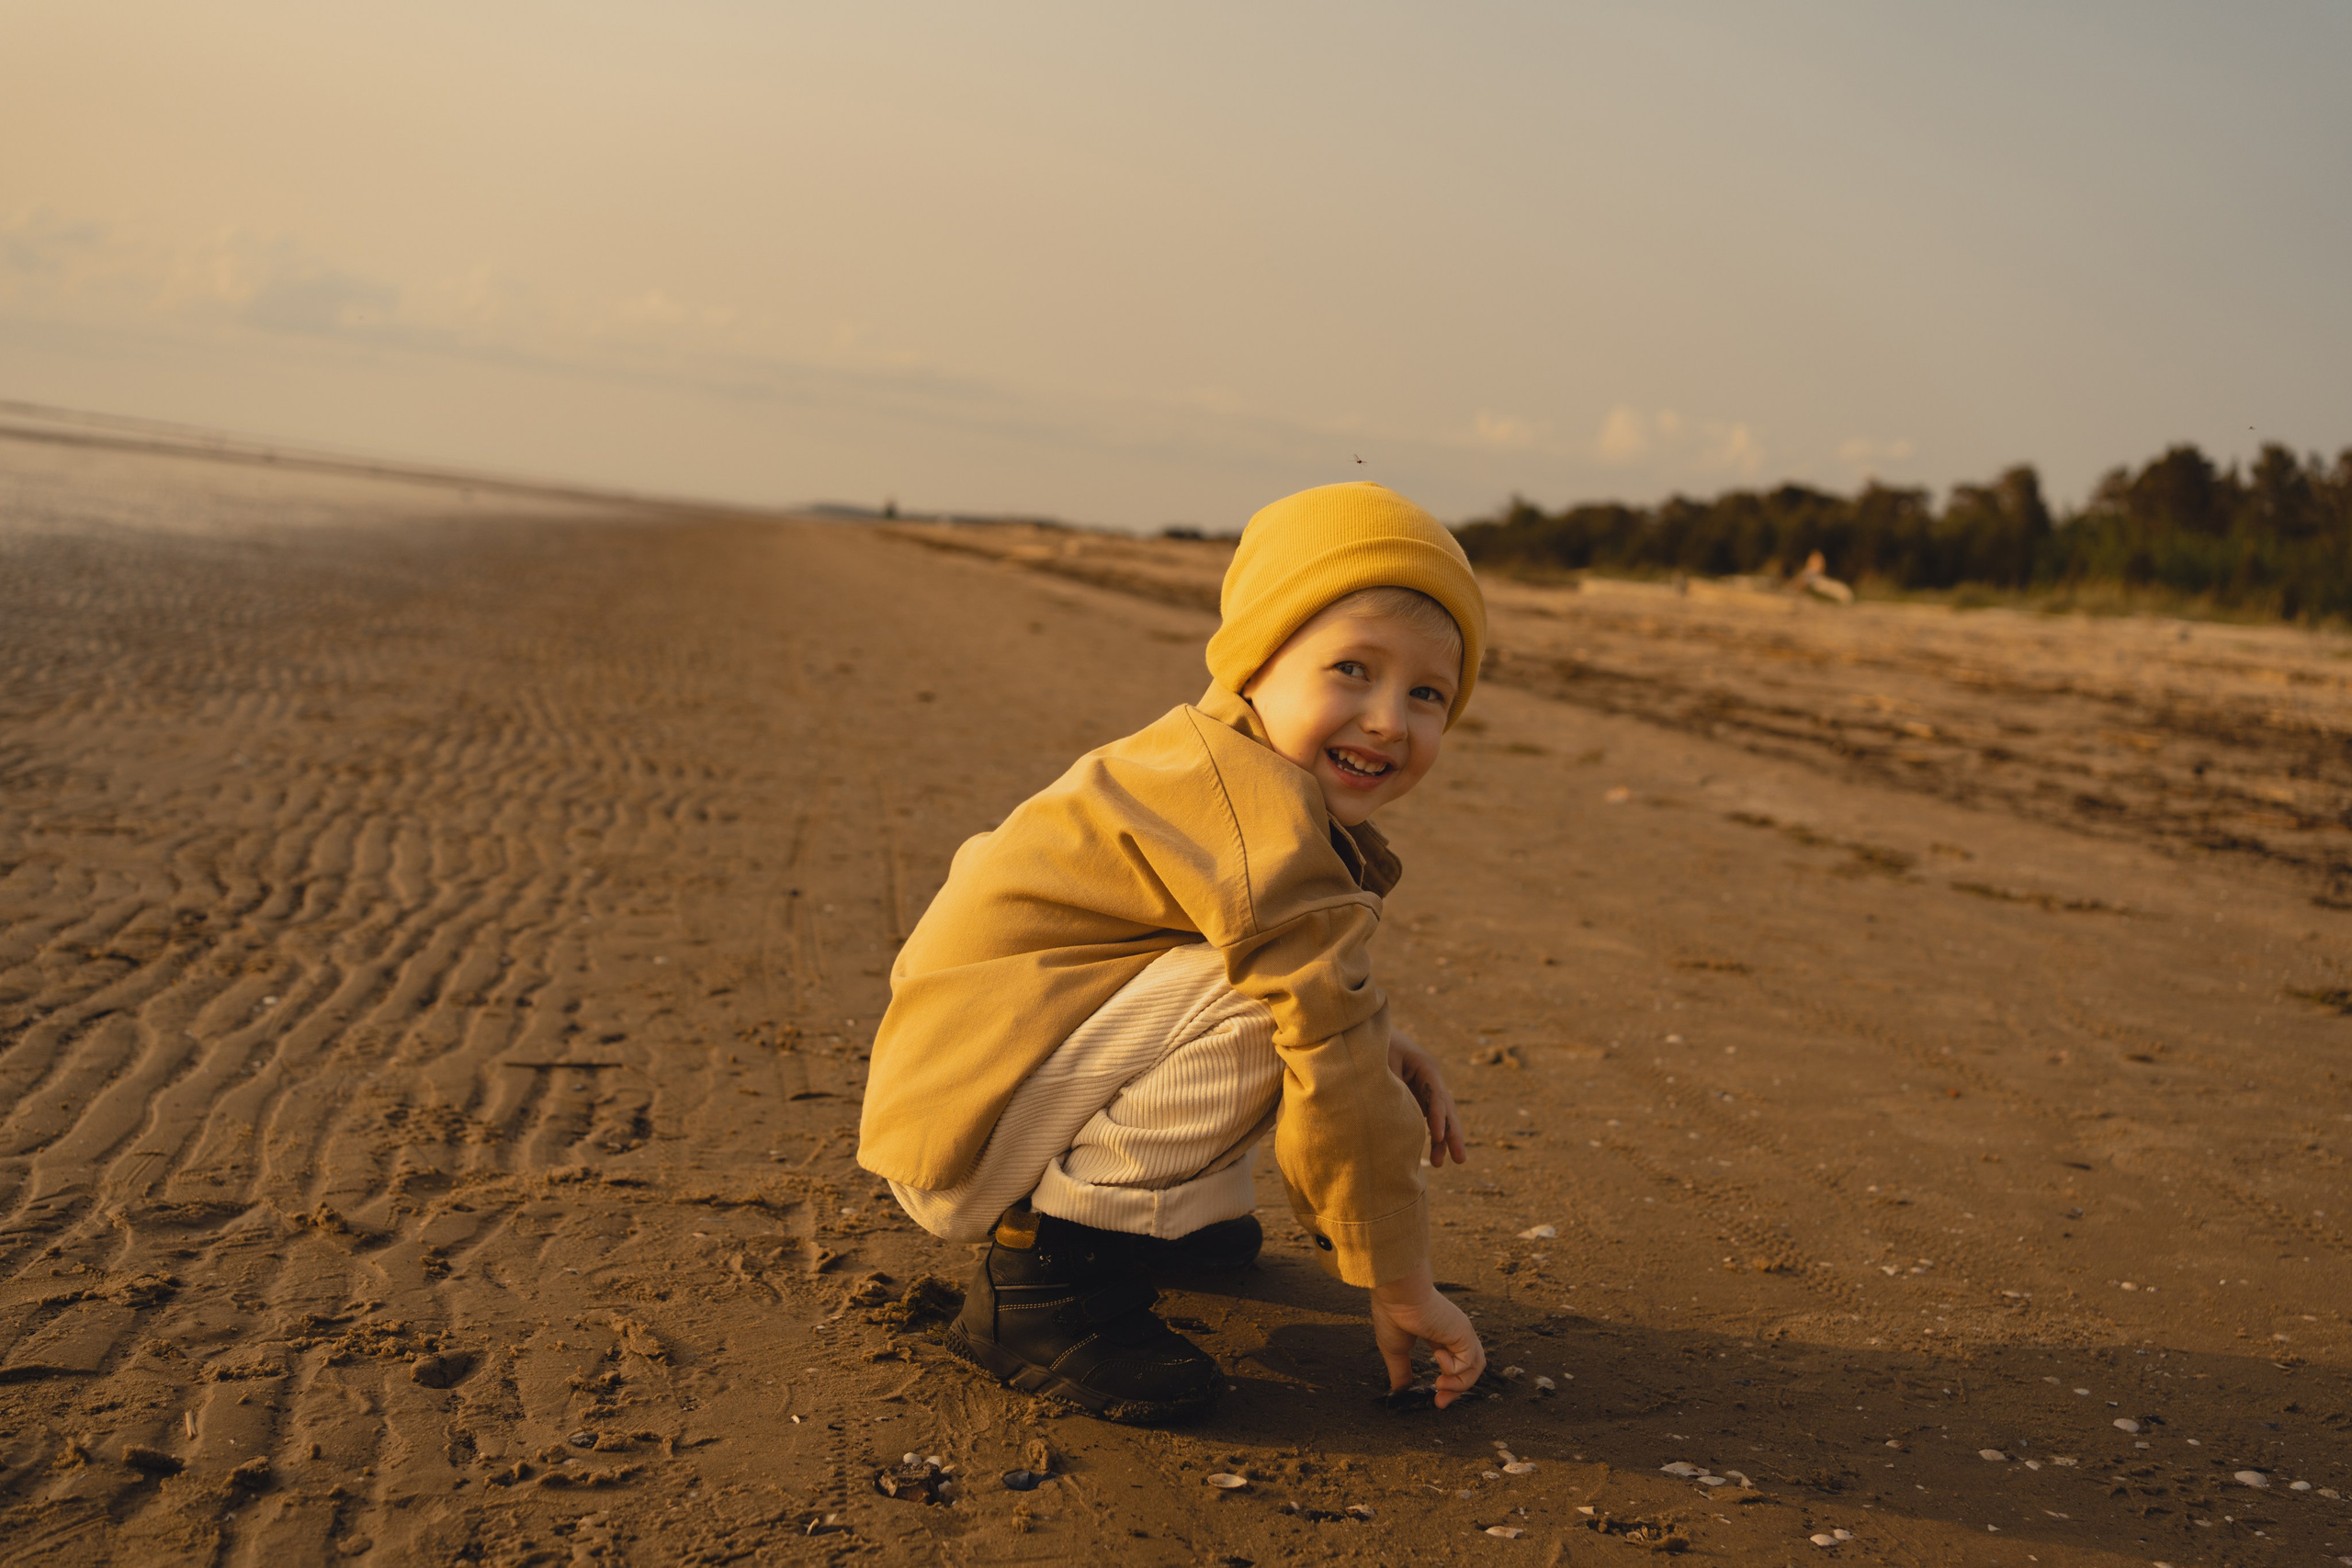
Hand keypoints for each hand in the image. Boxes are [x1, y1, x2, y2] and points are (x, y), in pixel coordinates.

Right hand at [1370, 1267, 1485, 1407]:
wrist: (1397, 1293)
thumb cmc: (1392, 1313)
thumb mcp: (1395, 1349)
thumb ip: (1401, 1370)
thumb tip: (1400, 1390)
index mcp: (1439, 1333)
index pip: (1454, 1362)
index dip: (1449, 1384)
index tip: (1435, 1399)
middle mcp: (1455, 1332)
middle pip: (1469, 1367)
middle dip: (1457, 1389)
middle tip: (1440, 1403)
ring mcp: (1461, 1332)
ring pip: (1475, 1366)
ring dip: (1459, 1384)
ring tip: (1439, 1386)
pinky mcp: (1464, 1332)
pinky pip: (1469, 1361)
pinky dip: (1454, 1369)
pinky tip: (1437, 1357)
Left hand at [1387, 1028, 1467, 1165]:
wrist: (1372, 1033)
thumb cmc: (1377, 1044)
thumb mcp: (1383, 1061)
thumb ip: (1392, 1083)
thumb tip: (1392, 1110)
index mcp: (1426, 1066)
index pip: (1436, 1095)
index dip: (1437, 1117)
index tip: (1436, 1137)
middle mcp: (1431, 1078)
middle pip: (1446, 1109)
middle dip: (1452, 1135)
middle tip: (1460, 1160)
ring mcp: (1426, 1088)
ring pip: (1440, 1117)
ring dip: (1441, 1140)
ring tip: (1438, 1164)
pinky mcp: (1418, 1096)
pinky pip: (1429, 1117)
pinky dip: (1432, 1135)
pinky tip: (1433, 1155)